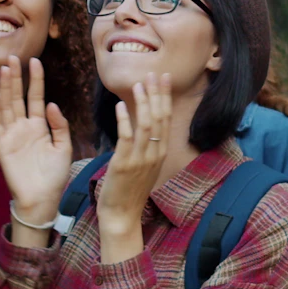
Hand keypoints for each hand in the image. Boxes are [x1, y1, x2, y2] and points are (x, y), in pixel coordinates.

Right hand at [0, 57, 74, 227]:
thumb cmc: (54, 176)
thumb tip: (50, 104)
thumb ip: (59, 125)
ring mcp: (11, 135)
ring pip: (6, 106)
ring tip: (5, 68)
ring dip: (5, 87)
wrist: (43, 199)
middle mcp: (23, 127)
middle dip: (16, 77)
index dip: (35, 79)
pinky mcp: (2, 146)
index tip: (35, 61)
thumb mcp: (64, 147)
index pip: (35, 97)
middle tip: (13, 56)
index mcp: (39, 126)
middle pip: (17, 97)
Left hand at [95, 74, 171, 240]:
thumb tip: (142, 126)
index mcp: (160, 153)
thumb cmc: (129, 191)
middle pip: (160, 117)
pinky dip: (125, 119)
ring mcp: (141, 159)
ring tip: (138, 84)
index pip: (166, 119)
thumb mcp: (144, 166)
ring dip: (143, 102)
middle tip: (154, 73)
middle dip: (157, 94)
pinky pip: (127, 137)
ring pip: (146, 124)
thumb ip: (146, 147)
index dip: (164, 97)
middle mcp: (155, 154)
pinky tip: (121, 105)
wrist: (122, 215)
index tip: (162, 79)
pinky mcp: (125, 164)